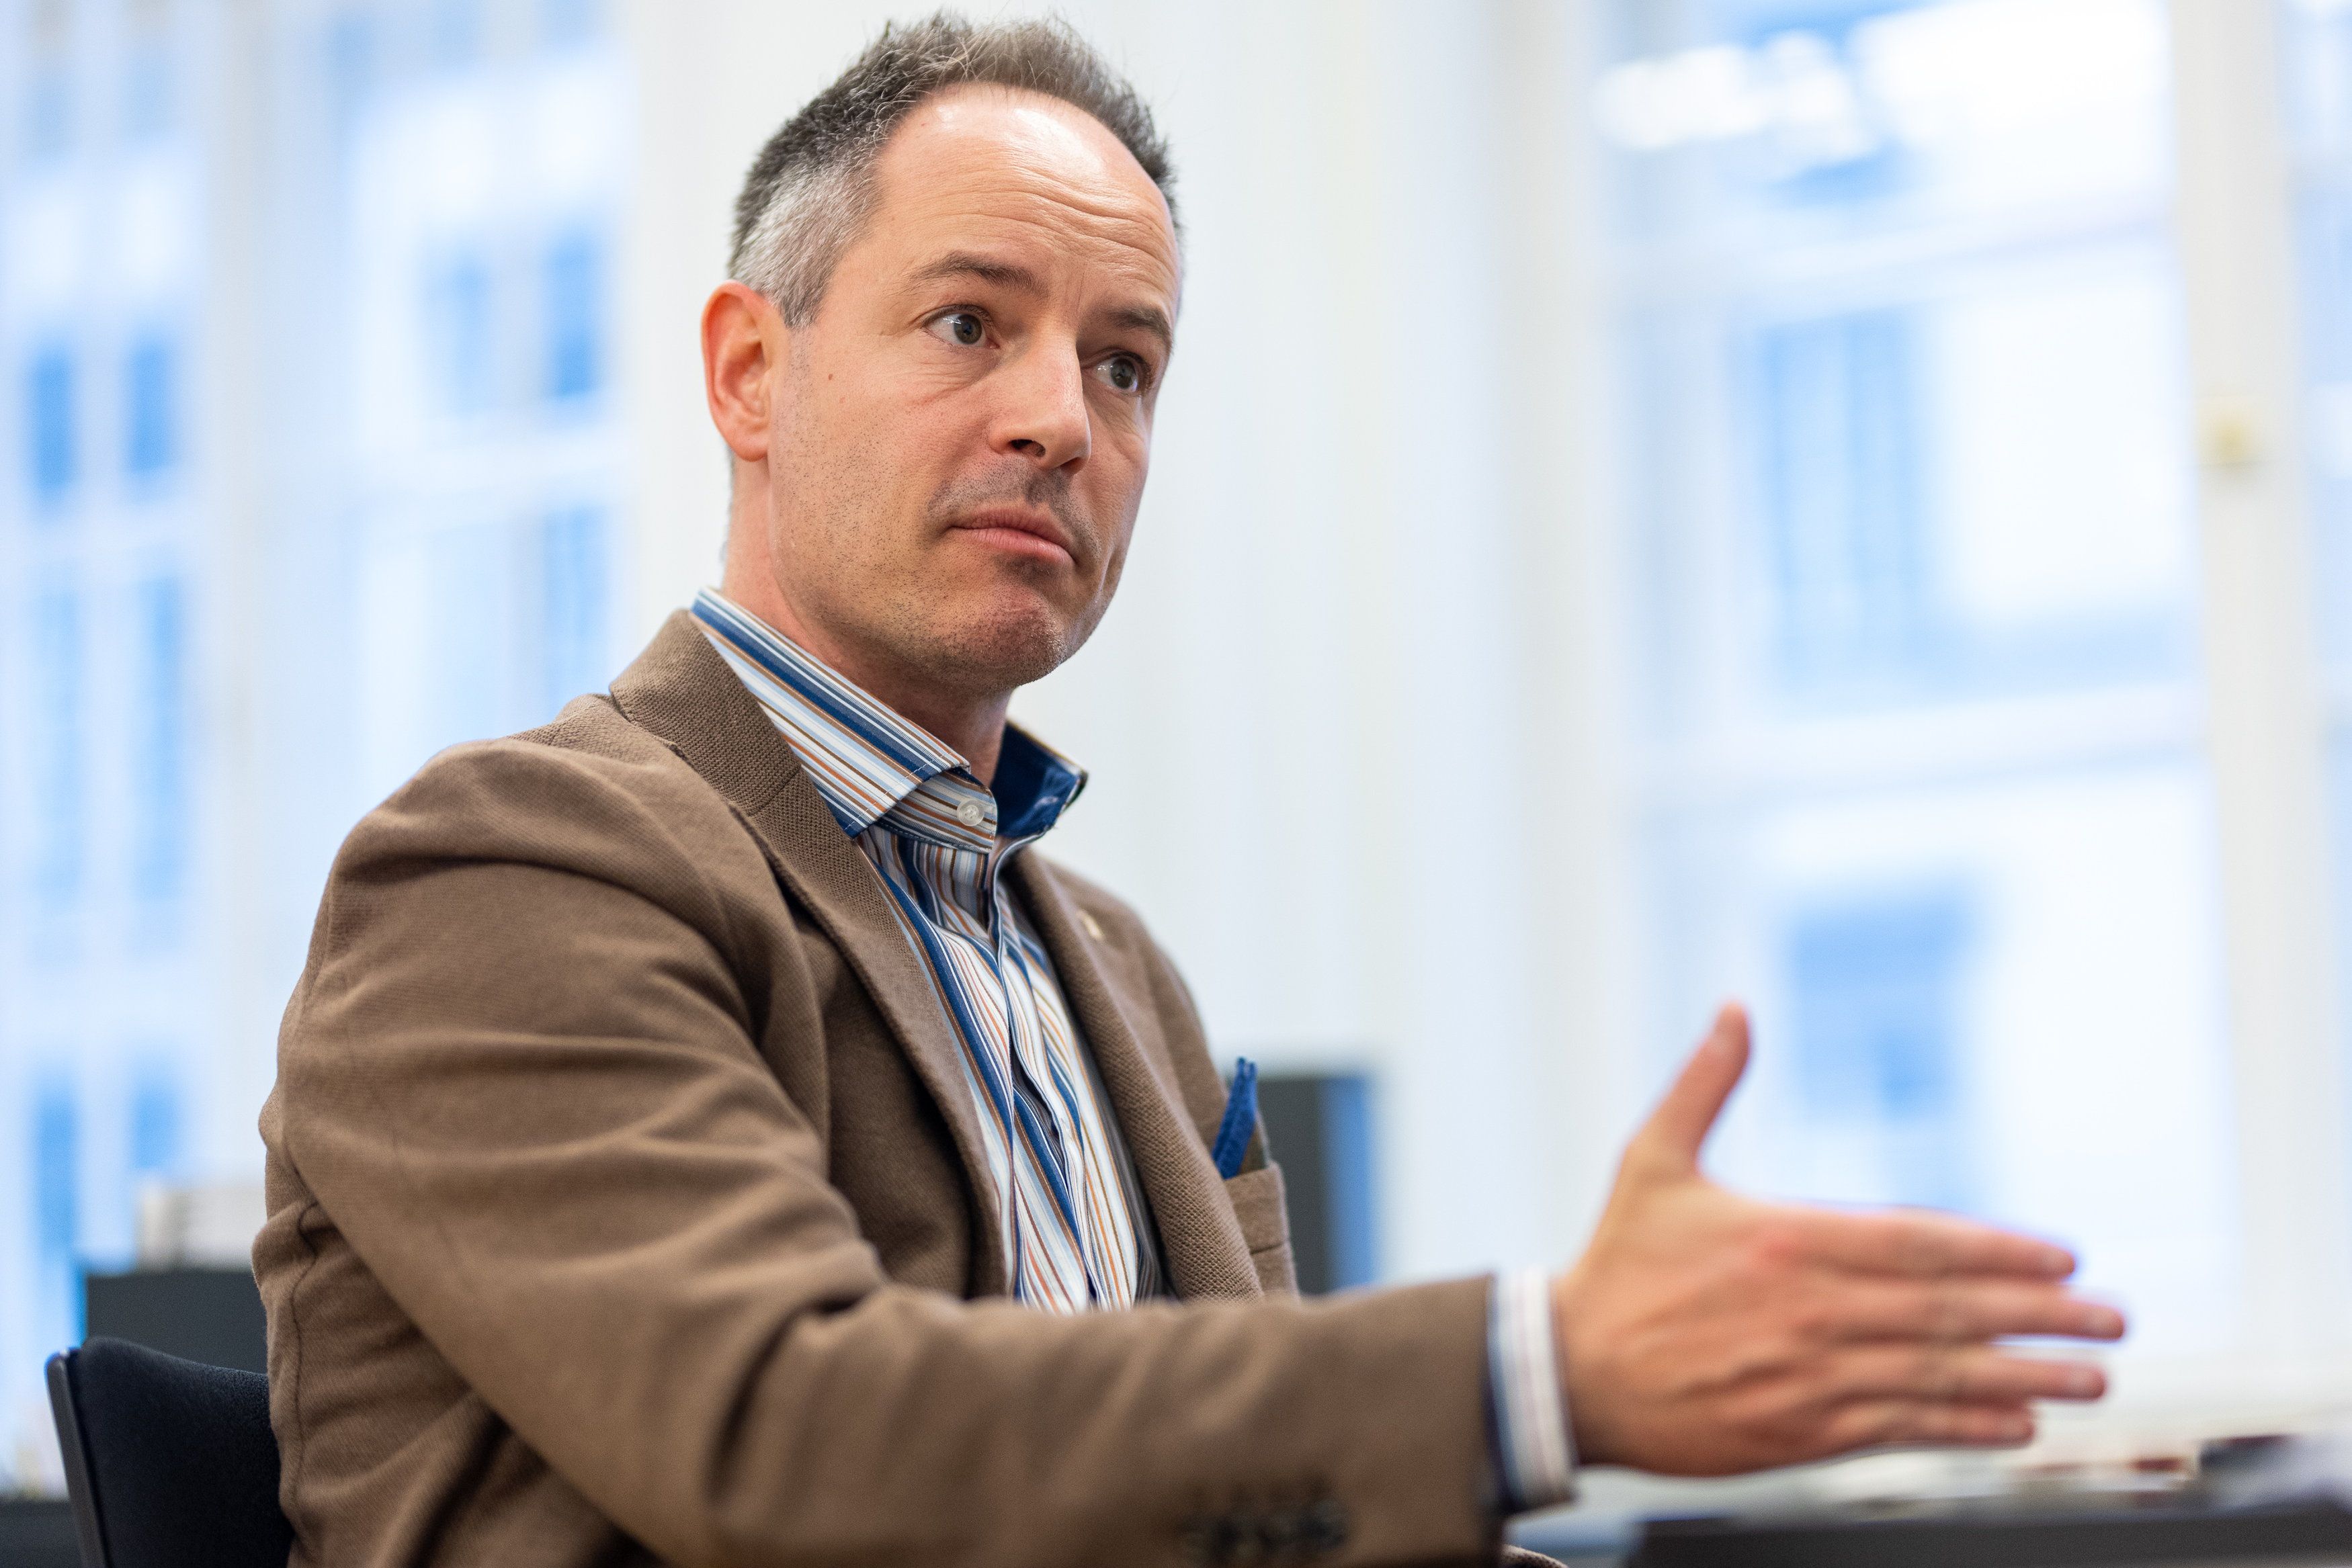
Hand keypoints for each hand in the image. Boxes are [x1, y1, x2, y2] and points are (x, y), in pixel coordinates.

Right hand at [1551, 1004, 2125, 1475]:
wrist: (1570, 1374)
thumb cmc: (1617, 1267)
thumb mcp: (1652, 1160)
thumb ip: (1705, 1084)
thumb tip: (1734, 1008)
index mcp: (1785, 1239)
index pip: (1922, 1243)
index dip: (2001, 1251)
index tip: (2063, 1257)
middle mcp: (1811, 1310)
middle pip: (1950, 1312)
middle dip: (2041, 1315)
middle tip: (2108, 1316)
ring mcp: (1810, 1378)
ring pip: (1941, 1377)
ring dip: (2024, 1378)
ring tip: (2086, 1376)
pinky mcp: (1801, 1434)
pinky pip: (1903, 1430)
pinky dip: (1965, 1429)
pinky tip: (2014, 1426)